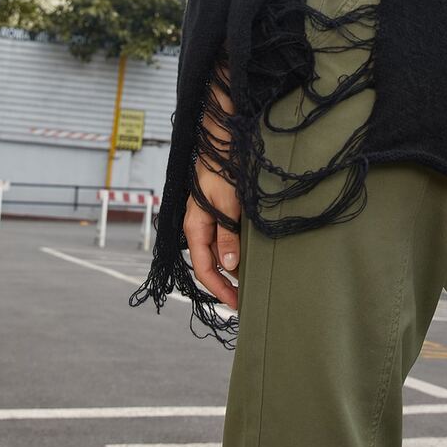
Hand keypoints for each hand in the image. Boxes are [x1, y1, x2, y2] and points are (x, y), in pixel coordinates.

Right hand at [184, 157, 240, 311]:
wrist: (223, 144)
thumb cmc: (221, 171)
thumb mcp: (226, 206)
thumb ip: (227, 235)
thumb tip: (229, 266)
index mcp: (195, 228)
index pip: (204, 269)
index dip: (219, 289)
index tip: (236, 303)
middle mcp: (200, 227)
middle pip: (213, 263)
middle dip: (228, 282)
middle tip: (248, 296)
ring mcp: (209, 220)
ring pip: (221, 251)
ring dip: (234, 266)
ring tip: (252, 280)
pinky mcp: (220, 212)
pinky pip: (226, 237)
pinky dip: (237, 249)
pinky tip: (250, 254)